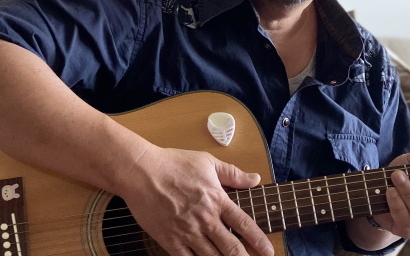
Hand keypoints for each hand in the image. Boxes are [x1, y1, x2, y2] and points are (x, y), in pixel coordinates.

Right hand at [120, 147, 274, 255]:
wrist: (140, 172)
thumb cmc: (172, 163)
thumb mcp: (206, 162)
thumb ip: (232, 173)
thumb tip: (255, 179)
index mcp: (216, 200)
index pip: (244, 224)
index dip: (258, 240)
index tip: (268, 251)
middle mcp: (205, 219)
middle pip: (231, 248)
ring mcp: (187, 232)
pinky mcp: (170, 240)